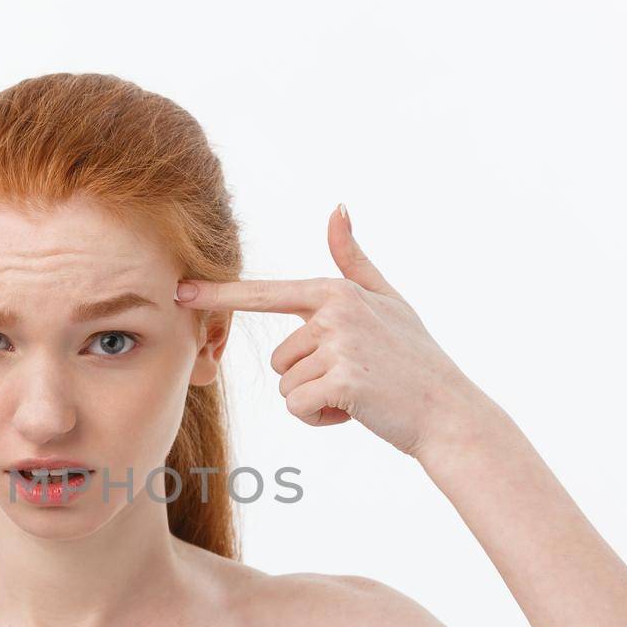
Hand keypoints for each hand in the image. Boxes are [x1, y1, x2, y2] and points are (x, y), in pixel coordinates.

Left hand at [175, 204, 486, 458]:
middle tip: (357, 379)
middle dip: (310, 378)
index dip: (220, 296)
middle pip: (280, 358)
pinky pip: (297, 407)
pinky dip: (320, 418)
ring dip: (316, 400)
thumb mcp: (387, 300)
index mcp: (336, 293)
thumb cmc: (415, 358)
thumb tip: (337, 208)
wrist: (447, 411)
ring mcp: (339, 345)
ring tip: (359, 393)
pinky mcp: (342, 379)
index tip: (179, 292)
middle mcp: (334, 312)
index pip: (266, 295)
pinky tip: (356, 410)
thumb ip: (353, 260)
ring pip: (287, 386)